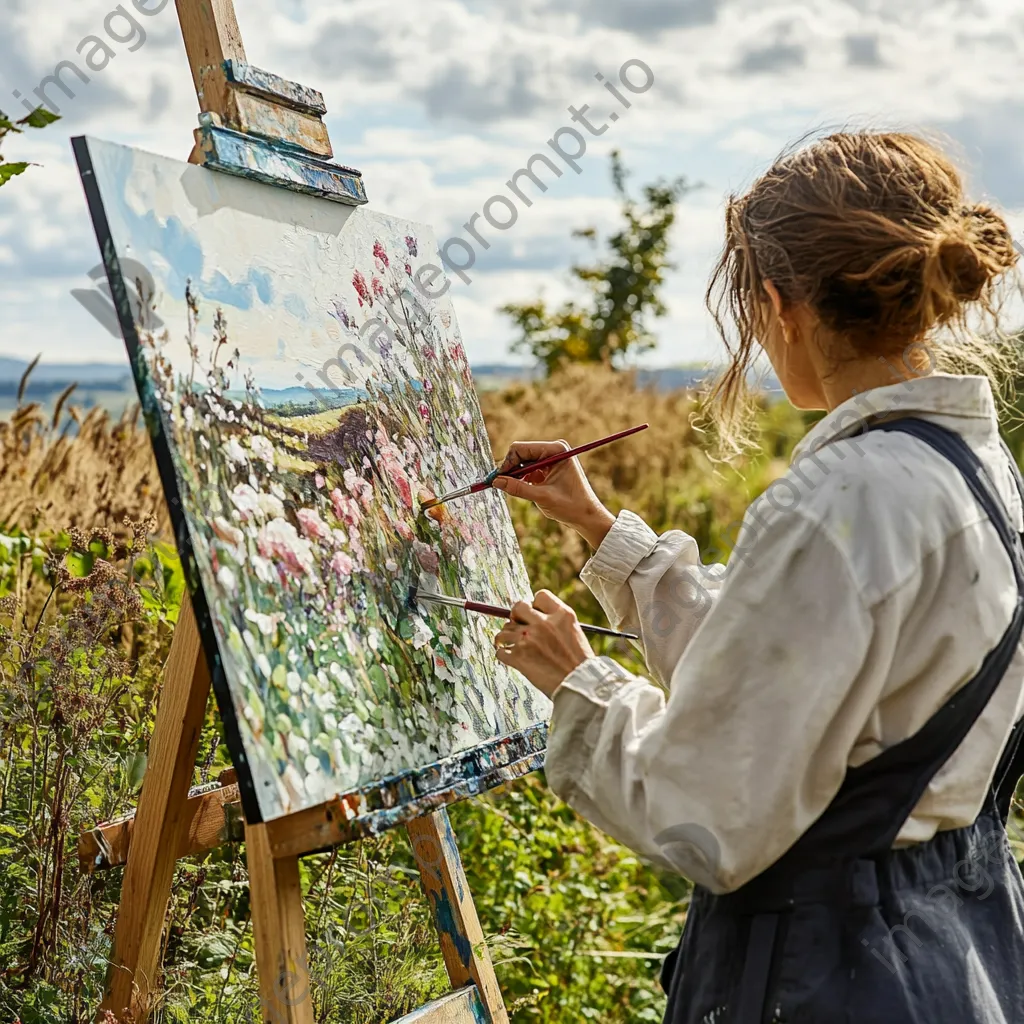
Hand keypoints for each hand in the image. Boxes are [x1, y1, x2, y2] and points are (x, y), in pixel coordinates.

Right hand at [492, 440, 615, 548]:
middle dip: (510, 468)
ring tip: (511, 489)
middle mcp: (554, 449)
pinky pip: (528, 468)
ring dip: (516, 474)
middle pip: (521, 453)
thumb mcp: (542, 497)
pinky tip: (522, 489)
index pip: (521, 448)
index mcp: (556, 450)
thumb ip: (518, 488)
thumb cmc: (571, 506)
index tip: (497, 479)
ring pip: (523, 461)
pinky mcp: (549, 467)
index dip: (507, 463)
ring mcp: (552, 457)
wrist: (587, 516)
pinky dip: (522, 478)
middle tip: (498, 484)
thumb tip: (496, 481)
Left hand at [494, 590, 594, 697]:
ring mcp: (529, 639)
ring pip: (504, 631)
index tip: (534, 614)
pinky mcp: (519, 657)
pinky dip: (504, 655)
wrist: (580, 685)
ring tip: (515, 647)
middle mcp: (544, 623)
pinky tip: (512, 659)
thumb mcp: (573, 632)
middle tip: (519, 628)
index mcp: (561, 614)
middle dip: (515, 616)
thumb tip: (532, 616)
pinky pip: (500, 651)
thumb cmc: (578, 662)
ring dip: (507, 639)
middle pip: (518, 607)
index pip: (540, 596)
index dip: (534, 604)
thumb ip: (555, 621)